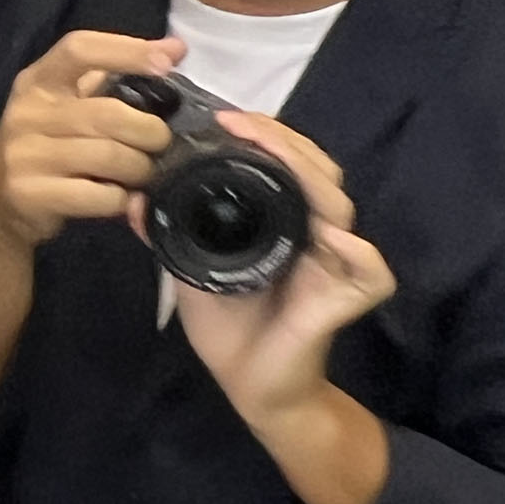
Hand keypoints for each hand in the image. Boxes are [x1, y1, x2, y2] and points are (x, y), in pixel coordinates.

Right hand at [0, 30, 183, 252]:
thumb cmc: (46, 146)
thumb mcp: (65, 105)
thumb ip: (113, 78)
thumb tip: (174, 48)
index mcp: (38, 81)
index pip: (79, 49)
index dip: (127, 51)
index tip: (169, 61)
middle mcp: (27, 112)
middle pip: (108, 114)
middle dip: (150, 133)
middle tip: (158, 146)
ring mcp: (25, 154)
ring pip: (110, 157)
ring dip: (140, 170)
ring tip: (140, 174)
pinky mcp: (31, 193)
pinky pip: (100, 196)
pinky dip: (122, 200)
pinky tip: (120, 199)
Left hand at [155, 110, 395, 429]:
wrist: (250, 384)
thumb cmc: (229, 324)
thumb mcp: (189, 268)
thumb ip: (169, 232)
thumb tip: (134, 198)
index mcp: (283, 221)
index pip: (289, 165)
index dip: (267, 137)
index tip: (225, 119)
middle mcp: (315, 235)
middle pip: (319, 173)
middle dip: (285, 143)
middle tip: (242, 125)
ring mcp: (334, 265)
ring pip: (341, 209)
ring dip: (310, 176)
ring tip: (275, 154)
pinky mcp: (344, 301)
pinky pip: (370, 272)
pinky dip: (356, 252)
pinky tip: (331, 237)